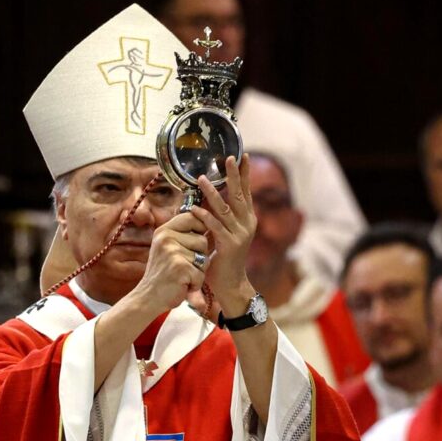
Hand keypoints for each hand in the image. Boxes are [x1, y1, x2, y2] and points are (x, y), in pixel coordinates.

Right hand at [131, 212, 208, 315]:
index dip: (200, 227)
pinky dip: (195, 284)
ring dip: (198, 271)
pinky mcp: (180, 267)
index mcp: (164, 231)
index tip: (195, 242)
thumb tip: (203, 218)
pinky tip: (182, 285)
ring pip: (204, 258)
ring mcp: (173, 252)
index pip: (191, 217)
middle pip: (203, 240)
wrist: (148, 297)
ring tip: (183, 275)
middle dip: (200, 256)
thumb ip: (181, 234)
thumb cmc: (163, 273)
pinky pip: (201, 274)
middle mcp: (166, 238)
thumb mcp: (167, 247)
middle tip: (183, 266)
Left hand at [190, 155, 257, 316]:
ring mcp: (239, 234)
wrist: (230, 284)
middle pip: (240, 195)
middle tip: (228, 158)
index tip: (243, 156)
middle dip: (234, 175)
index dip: (245, 174)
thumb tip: (211, 199)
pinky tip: (194, 208)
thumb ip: (222, 218)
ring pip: (225, 208)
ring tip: (201, 178)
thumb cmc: (224, 259)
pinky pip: (214, 227)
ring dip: (212, 192)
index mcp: (247, 220)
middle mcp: (247, 224)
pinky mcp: (229, 245)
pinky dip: (204, 217)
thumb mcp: (226, 235)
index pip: (246, 192)